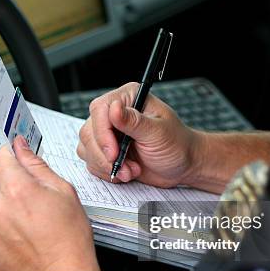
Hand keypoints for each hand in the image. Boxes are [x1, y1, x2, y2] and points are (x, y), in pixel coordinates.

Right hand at [77, 82, 204, 187]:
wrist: (182, 165)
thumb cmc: (177, 145)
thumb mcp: (158, 133)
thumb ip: (134, 122)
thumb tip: (113, 109)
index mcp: (129, 98)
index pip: (100, 109)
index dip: (102, 133)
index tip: (113, 153)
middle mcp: (115, 112)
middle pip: (89, 131)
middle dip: (105, 155)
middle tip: (125, 167)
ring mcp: (109, 132)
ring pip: (87, 148)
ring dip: (106, 165)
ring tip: (131, 170)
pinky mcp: (106, 149)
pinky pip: (91, 160)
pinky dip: (106, 171)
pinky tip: (126, 172)